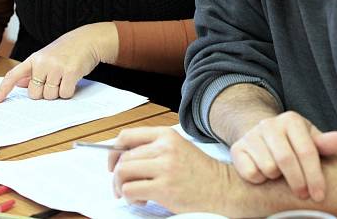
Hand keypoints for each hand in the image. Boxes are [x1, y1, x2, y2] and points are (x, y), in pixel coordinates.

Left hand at [0, 22, 118, 102]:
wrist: (88, 39)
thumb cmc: (66, 49)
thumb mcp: (46, 56)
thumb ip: (32, 71)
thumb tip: (18, 84)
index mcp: (34, 58)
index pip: (13, 75)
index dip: (2, 89)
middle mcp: (42, 62)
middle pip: (34, 94)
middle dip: (44, 92)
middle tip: (54, 80)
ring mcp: (56, 67)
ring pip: (50, 95)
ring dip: (58, 92)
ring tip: (64, 77)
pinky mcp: (71, 72)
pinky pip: (65, 94)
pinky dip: (69, 91)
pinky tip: (72, 79)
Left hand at [109, 127, 231, 213]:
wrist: (224, 189)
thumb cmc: (201, 173)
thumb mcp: (178, 149)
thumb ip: (155, 149)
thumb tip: (124, 157)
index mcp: (166, 135)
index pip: (127, 136)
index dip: (113, 151)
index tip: (113, 163)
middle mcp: (164, 148)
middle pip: (123, 158)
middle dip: (116, 175)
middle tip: (121, 187)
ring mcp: (164, 167)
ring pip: (123, 172)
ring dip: (121, 187)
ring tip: (132, 194)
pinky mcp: (164, 188)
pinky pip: (130, 190)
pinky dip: (130, 197)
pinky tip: (141, 200)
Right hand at [230, 111, 336, 200]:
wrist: (262, 136)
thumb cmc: (293, 142)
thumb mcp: (310, 140)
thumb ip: (325, 143)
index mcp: (291, 120)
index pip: (306, 150)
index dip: (314, 175)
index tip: (319, 194)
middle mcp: (269, 124)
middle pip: (286, 160)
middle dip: (298, 182)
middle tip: (304, 195)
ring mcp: (251, 135)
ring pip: (268, 167)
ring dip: (277, 178)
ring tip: (281, 176)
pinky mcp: (237, 148)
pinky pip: (251, 173)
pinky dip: (260, 179)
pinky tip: (264, 174)